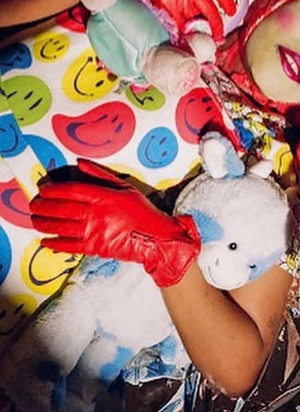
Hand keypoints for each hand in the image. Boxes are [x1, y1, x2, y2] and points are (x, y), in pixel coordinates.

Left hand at [30, 159, 200, 286]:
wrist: (154, 236)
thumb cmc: (141, 210)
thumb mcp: (124, 186)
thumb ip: (100, 174)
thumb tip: (80, 163)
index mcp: (103, 196)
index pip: (72, 190)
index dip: (55, 189)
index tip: (44, 189)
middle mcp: (96, 214)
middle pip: (62, 208)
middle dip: (44, 206)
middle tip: (33, 204)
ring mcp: (94, 232)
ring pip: (62, 227)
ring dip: (44, 223)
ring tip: (34, 220)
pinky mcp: (94, 248)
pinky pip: (69, 246)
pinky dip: (55, 244)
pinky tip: (45, 241)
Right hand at [109, 0, 236, 40]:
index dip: (227, 2)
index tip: (232, 12)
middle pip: (210, 11)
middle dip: (217, 25)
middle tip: (219, 35)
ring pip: (195, 20)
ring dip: (199, 30)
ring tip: (203, 40)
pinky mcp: (166, 8)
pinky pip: (178, 25)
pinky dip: (182, 33)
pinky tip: (185, 39)